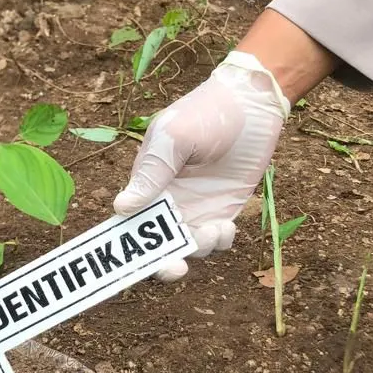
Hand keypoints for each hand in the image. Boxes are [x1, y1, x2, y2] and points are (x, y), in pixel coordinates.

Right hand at [113, 51, 288, 280]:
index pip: (129, 223)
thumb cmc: (204, 113)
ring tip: (216, 228)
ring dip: (199, 248)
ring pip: (188, 247)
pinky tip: (227, 226)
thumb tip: (121, 208)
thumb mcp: (173, 138)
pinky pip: (216, 240)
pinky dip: (220, 242)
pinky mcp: (223, 210)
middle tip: (177, 270)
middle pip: (156, 245)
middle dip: (163, 264)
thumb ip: (151, 173)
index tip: (136, 265)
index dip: (127, 248)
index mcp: (147, 184)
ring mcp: (196, 208)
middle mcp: (168, 201)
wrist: (251, 103)